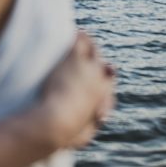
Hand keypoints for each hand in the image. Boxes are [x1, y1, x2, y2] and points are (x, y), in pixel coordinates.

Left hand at [39, 31, 115, 149]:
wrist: (57, 121)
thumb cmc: (66, 133)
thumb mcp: (81, 136)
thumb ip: (87, 129)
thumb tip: (85, 133)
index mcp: (104, 97)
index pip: (108, 84)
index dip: (104, 81)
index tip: (102, 79)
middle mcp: (101, 79)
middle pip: (103, 66)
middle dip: (101, 64)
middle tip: (96, 60)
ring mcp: (88, 67)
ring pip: (94, 50)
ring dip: (90, 45)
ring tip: (85, 37)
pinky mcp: (74, 58)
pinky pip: (81, 41)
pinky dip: (80, 36)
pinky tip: (76, 31)